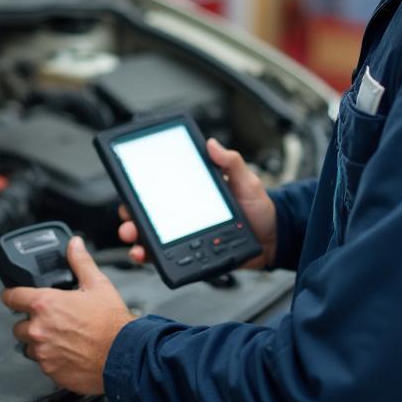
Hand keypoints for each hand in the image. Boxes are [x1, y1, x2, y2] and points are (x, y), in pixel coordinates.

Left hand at [1, 237, 134, 394]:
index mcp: (46, 304)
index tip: (13, 295)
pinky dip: (51, 359)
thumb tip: (74, 245)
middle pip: (18, 325)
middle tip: (50, 320)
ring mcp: (43, 353)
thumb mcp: (98, 284)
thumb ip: (80, 262)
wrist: (125, 356)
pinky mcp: (50, 372)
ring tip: (61, 337)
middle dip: (30, 322)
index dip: (11, 294)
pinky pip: (42, 364)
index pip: (11, 297)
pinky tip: (68, 352)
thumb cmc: (112, 323)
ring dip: (39, 342)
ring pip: (29, 346)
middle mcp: (39, 329)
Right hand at [117, 137, 277, 268]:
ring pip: (153, 237)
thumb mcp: (247, 180)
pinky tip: (146, 255)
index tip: (129, 188)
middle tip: (128, 217)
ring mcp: (186, 235)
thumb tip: (212, 144)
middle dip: (132, 215)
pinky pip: (168, 257)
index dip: (141, 190)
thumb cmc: (259, 209)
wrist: (273, 240)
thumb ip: (231, 162)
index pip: (161, 190)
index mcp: (192, 192)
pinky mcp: (192, 254)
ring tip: (134, 238)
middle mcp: (185, 213)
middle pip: (150, 214)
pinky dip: (152, 257)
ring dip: (137, 237)